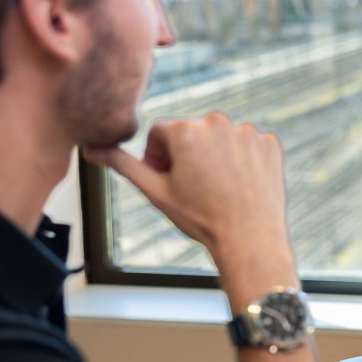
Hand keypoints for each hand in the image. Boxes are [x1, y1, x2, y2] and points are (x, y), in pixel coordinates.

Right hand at [82, 113, 292, 274]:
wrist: (250, 239)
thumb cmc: (201, 218)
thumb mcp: (156, 192)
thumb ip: (123, 164)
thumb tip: (92, 149)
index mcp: (187, 131)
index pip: (160, 132)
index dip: (158, 157)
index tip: (168, 179)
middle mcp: (218, 123)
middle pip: (192, 133)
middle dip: (187, 154)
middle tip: (194, 187)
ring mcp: (247, 131)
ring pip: (220, 138)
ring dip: (215, 156)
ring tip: (219, 187)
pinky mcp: (269, 142)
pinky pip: (248, 144)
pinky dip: (243, 159)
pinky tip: (240, 184)